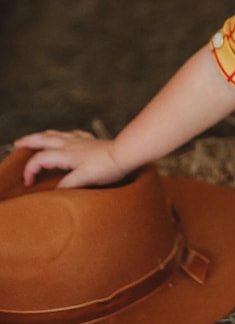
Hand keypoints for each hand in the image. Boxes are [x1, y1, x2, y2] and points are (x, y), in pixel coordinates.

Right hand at [13, 130, 128, 188]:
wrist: (127, 154)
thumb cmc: (108, 167)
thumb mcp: (85, 179)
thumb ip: (68, 184)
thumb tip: (56, 189)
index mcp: (66, 155)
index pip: (40, 160)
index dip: (30, 170)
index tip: (28, 183)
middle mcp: (70, 144)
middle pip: (43, 139)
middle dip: (28, 141)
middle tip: (18, 144)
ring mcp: (81, 141)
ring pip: (56, 134)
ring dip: (43, 135)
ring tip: (36, 137)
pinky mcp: (91, 141)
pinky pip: (74, 134)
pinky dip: (65, 135)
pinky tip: (67, 136)